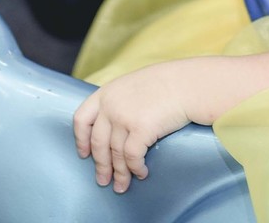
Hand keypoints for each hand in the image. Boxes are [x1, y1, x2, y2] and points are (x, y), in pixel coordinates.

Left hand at [73, 62, 192, 193]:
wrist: (187, 83)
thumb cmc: (167, 83)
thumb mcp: (133, 86)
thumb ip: (120, 102)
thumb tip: (115, 128)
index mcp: (106, 93)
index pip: (81, 119)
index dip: (81, 140)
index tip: (84, 154)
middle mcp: (111, 106)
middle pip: (98, 143)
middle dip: (101, 166)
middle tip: (103, 181)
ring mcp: (124, 118)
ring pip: (116, 154)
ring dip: (119, 174)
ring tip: (122, 186)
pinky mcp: (140, 129)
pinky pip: (133, 157)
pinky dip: (135, 169)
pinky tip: (141, 173)